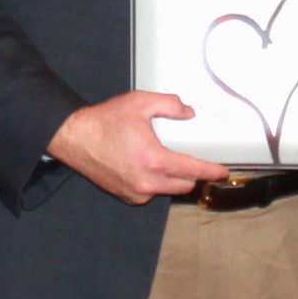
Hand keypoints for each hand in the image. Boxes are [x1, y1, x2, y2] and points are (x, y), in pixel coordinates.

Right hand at [51, 91, 227, 203]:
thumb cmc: (104, 122)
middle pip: (184, 185)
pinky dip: (155, 184)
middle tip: (194, 161)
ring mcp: (135, 191)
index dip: (212, 171)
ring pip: (167, 191)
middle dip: (192, 174)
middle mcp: (147, 181)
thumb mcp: (139, 103)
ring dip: (173, 180)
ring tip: (168, 162)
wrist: (75, 138)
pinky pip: (150, 194)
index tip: (222, 171)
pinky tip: (149, 168)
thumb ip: (169, 104)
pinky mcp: (125, 195)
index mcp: (155, 160)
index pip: (193, 170)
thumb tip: (187, 112)